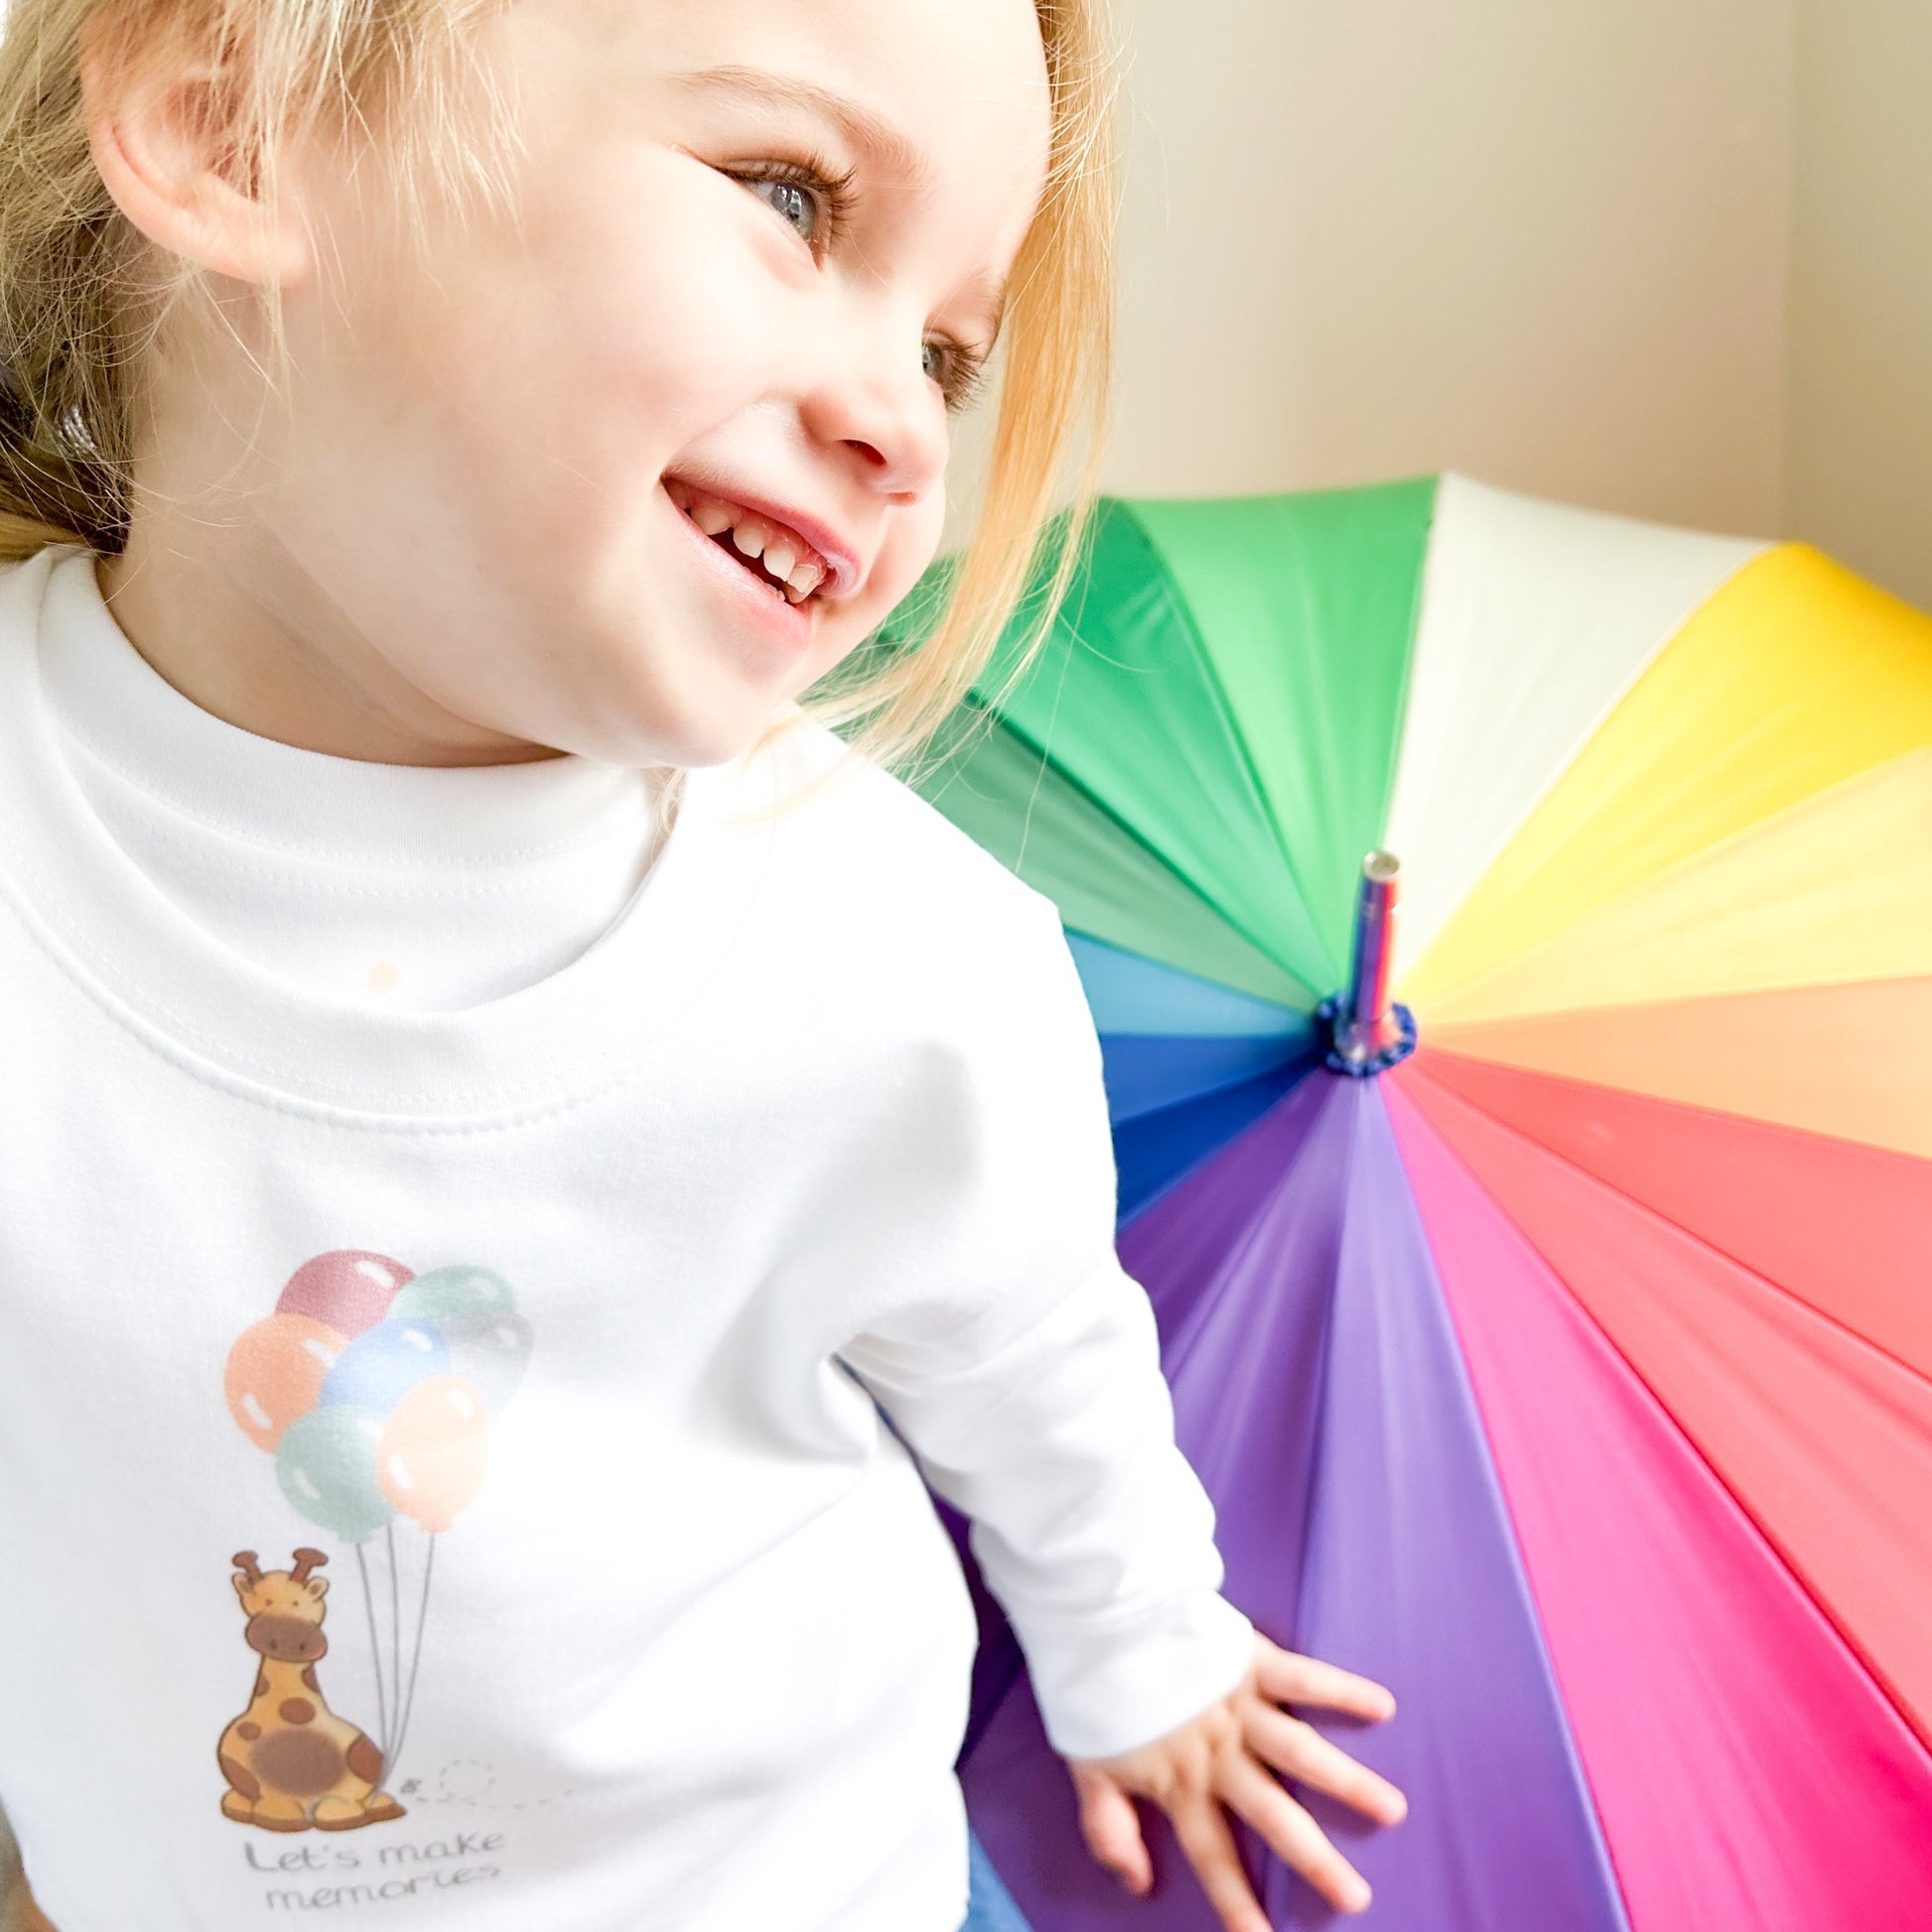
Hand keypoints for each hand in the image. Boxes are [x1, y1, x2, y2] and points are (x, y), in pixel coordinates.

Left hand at [1065, 1631, 1405, 1928]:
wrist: (1099, 1620)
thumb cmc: (1096, 1694)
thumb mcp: (1089, 1769)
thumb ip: (1109, 1830)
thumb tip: (1138, 1886)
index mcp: (1181, 1783)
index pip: (1213, 1855)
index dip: (1236, 1902)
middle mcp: (1219, 1753)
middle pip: (1273, 1814)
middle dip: (1314, 1858)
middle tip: (1356, 1896)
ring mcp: (1240, 1707)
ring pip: (1300, 1752)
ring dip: (1347, 1782)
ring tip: (1392, 1810)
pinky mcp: (1251, 1661)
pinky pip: (1304, 1678)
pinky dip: (1342, 1690)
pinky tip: (1382, 1707)